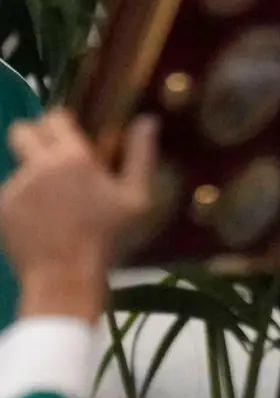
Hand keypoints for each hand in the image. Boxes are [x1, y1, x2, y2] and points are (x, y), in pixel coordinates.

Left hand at [2, 110, 155, 319]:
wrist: (65, 279)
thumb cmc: (108, 239)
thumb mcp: (137, 200)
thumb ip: (141, 156)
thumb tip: (148, 120)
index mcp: (72, 157)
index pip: (54, 118)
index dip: (62, 123)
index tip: (72, 135)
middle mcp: (37, 165)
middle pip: (22, 130)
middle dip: (34, 136)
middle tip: (52, 156)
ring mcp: (14, 186)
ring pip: (19, 166)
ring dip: (34, 175)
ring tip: (55, 204)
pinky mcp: (2, 208)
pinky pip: (12, 194)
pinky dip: (25, 202)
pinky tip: (42, 223)